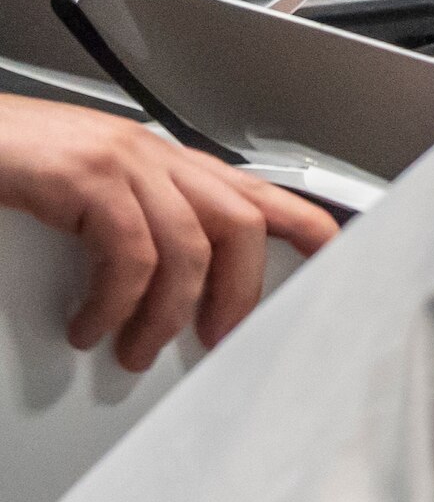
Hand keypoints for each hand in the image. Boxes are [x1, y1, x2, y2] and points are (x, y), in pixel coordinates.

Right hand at [0, 97, 335, 369]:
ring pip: (190, 248)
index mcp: (161, 159)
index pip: (257, 191)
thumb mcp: (90, 190)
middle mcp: (151, 153)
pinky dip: (115, 303)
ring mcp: (122, 160)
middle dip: (237, 294)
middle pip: (239, 225)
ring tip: (133, 347)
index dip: (306, 228)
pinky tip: (91, 323)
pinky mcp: (86, 176)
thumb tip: (178, 286)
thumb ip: (141, 219)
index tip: (333, 266)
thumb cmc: (9, 164)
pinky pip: (131, 255)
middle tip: (215, 339)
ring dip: (166, 315)